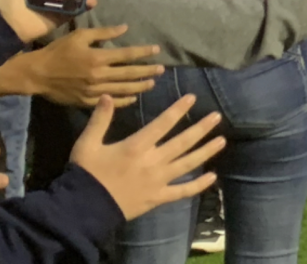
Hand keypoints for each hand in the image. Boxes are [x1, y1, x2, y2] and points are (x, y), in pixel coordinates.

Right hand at [10, 25, 162, 106]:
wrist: (37, 74)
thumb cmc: (58, 51)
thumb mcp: (80, 36)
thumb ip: (104, 33)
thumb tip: (125, 28)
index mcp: (98, 58)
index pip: (127, 55)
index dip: (144, 52)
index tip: (157, 50)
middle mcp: (99, 76)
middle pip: (129, 74)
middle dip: (147, 71)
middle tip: (161, 70)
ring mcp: (93, 91)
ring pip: (122, 90)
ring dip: (139, 87)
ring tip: (152, 83)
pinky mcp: (87, 102)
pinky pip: (109, 103)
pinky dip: (123, 101)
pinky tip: (133, 99)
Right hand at [70, 95, 223, 221]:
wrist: (84, 209)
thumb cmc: (86, 174)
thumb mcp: (87, 143)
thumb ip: (100, 119)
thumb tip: (108, 96)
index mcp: (136, 146)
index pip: (163, 123)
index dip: (178, 109)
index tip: (193, 98)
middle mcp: (152, 161)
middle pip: (182, 142)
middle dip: (201, 128)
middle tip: (217, 117)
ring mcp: (158, 181)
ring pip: (187, 164)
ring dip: (205, 152)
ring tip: (222, 141)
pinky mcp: (158, 198)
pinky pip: (182, 191)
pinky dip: (198, 185)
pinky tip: (212, 177)